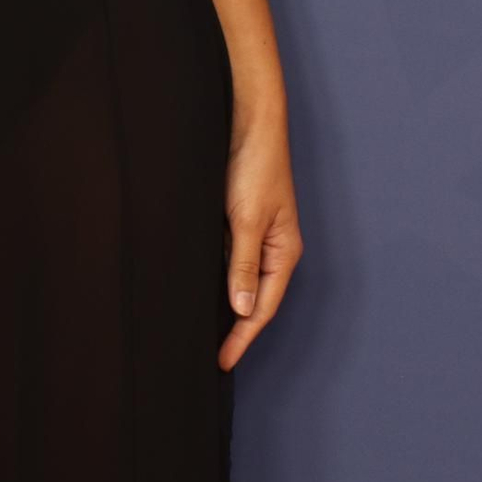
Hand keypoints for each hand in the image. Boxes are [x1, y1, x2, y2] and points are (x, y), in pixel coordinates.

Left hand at [218, 108, 301, 372]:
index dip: (242, 336)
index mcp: (283, 252)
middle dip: (235, 326)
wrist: (249, 119)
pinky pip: (227, 256)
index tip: (222, 361)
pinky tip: (198, 285)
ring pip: (238, 277)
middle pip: (254, 298)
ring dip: (224, 301)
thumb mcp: (247, 219)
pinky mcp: (238, 217)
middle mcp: (272, 247)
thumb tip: (242, 308)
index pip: (263, 308)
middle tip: (210, 354)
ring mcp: (255, 232)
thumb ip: (243, 264)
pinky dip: (216, 274)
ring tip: (201, 329)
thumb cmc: (255, 166)